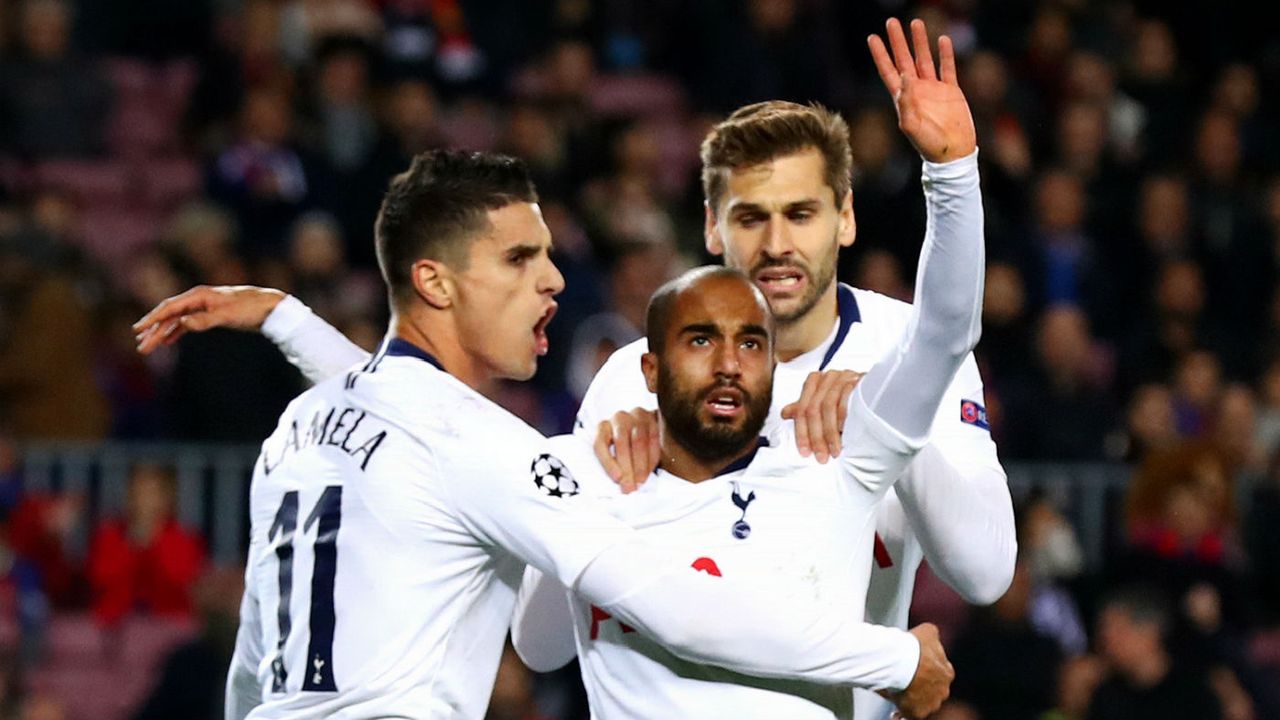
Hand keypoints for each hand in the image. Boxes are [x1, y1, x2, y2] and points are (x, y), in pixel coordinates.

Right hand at [133, 285, 286, 354]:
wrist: (269, 307)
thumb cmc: (250, 309)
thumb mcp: (228, 315)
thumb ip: (204, 319)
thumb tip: (182, 322)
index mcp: (199, 296)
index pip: (169, 308)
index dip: (152, 319)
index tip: (138, 330)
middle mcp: (197, 299)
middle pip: (169, 315)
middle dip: (154, 331)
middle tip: (141, 347)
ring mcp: (202, 307)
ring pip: (176, 320)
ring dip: (162, 333)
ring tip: (148, 346)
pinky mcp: (209, 315)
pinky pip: (186, 323)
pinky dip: (176, 332)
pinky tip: (167, 341)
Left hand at [593, 408, 659, 493]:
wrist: (642, 429)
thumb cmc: (623, 448)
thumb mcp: (612, 454)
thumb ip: (613, 465)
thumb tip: (619, 485)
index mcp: (602, 427)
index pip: (600, 443)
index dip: (607, 462)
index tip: (617, 478)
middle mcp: (619, 418)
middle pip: (621, 442)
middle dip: (627, 468)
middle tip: (630, 487)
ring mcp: (637, 416)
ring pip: (638, 441)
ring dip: (640, 465)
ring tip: (641, 481)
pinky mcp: (653, 418)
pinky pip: (653, 440)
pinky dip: (652, 458)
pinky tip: (650, 471)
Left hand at [780, 370, 863, 462]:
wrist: (882, 389)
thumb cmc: (851, 399)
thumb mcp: (826, 405)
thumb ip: (806, 408)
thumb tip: (784, 413)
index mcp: (815, 380)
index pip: (802, 410)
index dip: (801, 433)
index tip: (805, 452)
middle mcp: (828, 377)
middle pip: (813, 410)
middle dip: (816, 437)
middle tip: (821, 457)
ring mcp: (843, 377)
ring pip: (827, 408)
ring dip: (830, 434)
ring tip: (835, 452)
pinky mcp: (858, 380)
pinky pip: (846, 402)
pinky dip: (843, 421)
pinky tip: (846, 435)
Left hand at [868, 18, 975, 163]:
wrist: (952, 154)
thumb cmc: (928, 145)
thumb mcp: (911, 126)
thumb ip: (906, 102)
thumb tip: (904, 75)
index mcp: (903, 98)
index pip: (888, 71)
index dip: (880, 54)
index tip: (872, 37)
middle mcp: (917, 90)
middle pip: (904, 59)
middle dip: (898, 41)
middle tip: (891, 22)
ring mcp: (934, 89)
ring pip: (925, 59)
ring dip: (920, 42)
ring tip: (916, 22)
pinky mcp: (951, 91)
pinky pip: (947, 68)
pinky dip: (945, 54)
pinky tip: (942, 39)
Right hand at [885, 623, 953, 718]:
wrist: (898, 662)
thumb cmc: (912, 647)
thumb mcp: (928, 631)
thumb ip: (933, 636)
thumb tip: (931, 634)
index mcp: (947, 672)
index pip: (938, 673)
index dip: (926, 670)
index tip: (915, 667)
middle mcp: (943, 690)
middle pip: (931, 690)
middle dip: (920, 686)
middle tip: (905, 679)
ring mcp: (931, 703)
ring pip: (922, 703)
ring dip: (913, 698)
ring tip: (897, 690)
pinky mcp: (918, 713)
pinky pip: (910, 714)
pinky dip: (903, 710)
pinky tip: (894, 704)